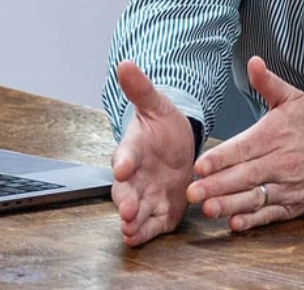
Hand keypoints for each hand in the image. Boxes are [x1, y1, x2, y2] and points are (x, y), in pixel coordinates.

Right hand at [110, 60, 195, 246]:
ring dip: (132, 221)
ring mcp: (146, 196)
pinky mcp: (160, 211)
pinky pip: (151, 224)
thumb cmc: (163, 127)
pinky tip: (139, 238)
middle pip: (125, 191)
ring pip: (135, 211)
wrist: (180, 148)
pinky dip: (145, 232)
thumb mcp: (157, 105)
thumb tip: (125, 63)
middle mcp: (135, 177)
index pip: (125, 155)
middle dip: (125, 201)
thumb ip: (141, 89)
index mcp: (132, 150)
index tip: (123, 166)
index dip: (123, 161)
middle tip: (127, 209)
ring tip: (130, 229)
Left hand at [187, 57, 303, 232]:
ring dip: (230, 205)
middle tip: (192, 192)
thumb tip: (253, 62)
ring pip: (255, 198)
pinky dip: (253, 220)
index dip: (220, 159)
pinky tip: (236, 223)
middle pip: (244, 176)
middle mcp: (280, 163)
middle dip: (216, 186)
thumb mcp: (294, 97)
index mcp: (274, 136)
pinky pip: (271, 214)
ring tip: (208, 209)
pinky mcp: (294, 204)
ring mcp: (288, 186)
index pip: (242, 149)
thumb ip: (268, 83)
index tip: (199, 166)